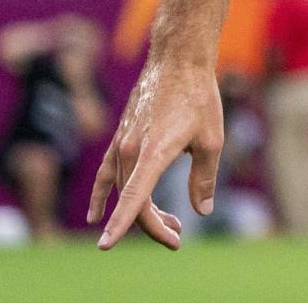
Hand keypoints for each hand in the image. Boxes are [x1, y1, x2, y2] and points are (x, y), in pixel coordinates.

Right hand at [87, 58, 223, 249]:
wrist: (178, 61)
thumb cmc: (199, 98)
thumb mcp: (212, 140)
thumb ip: (204, 178)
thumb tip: (202, 210)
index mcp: (154, 152)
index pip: (133, 198)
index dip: (122, 225)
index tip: (106, 246)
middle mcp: (130, 150)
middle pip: (135, 201)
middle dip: (156, 225)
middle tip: (178, 236)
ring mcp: (121, 144)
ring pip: (126, 190)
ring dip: (144, 212)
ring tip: (173, 223)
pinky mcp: (120, 138)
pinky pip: (106, 173)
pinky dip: (102, 195)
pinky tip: (95, 215)